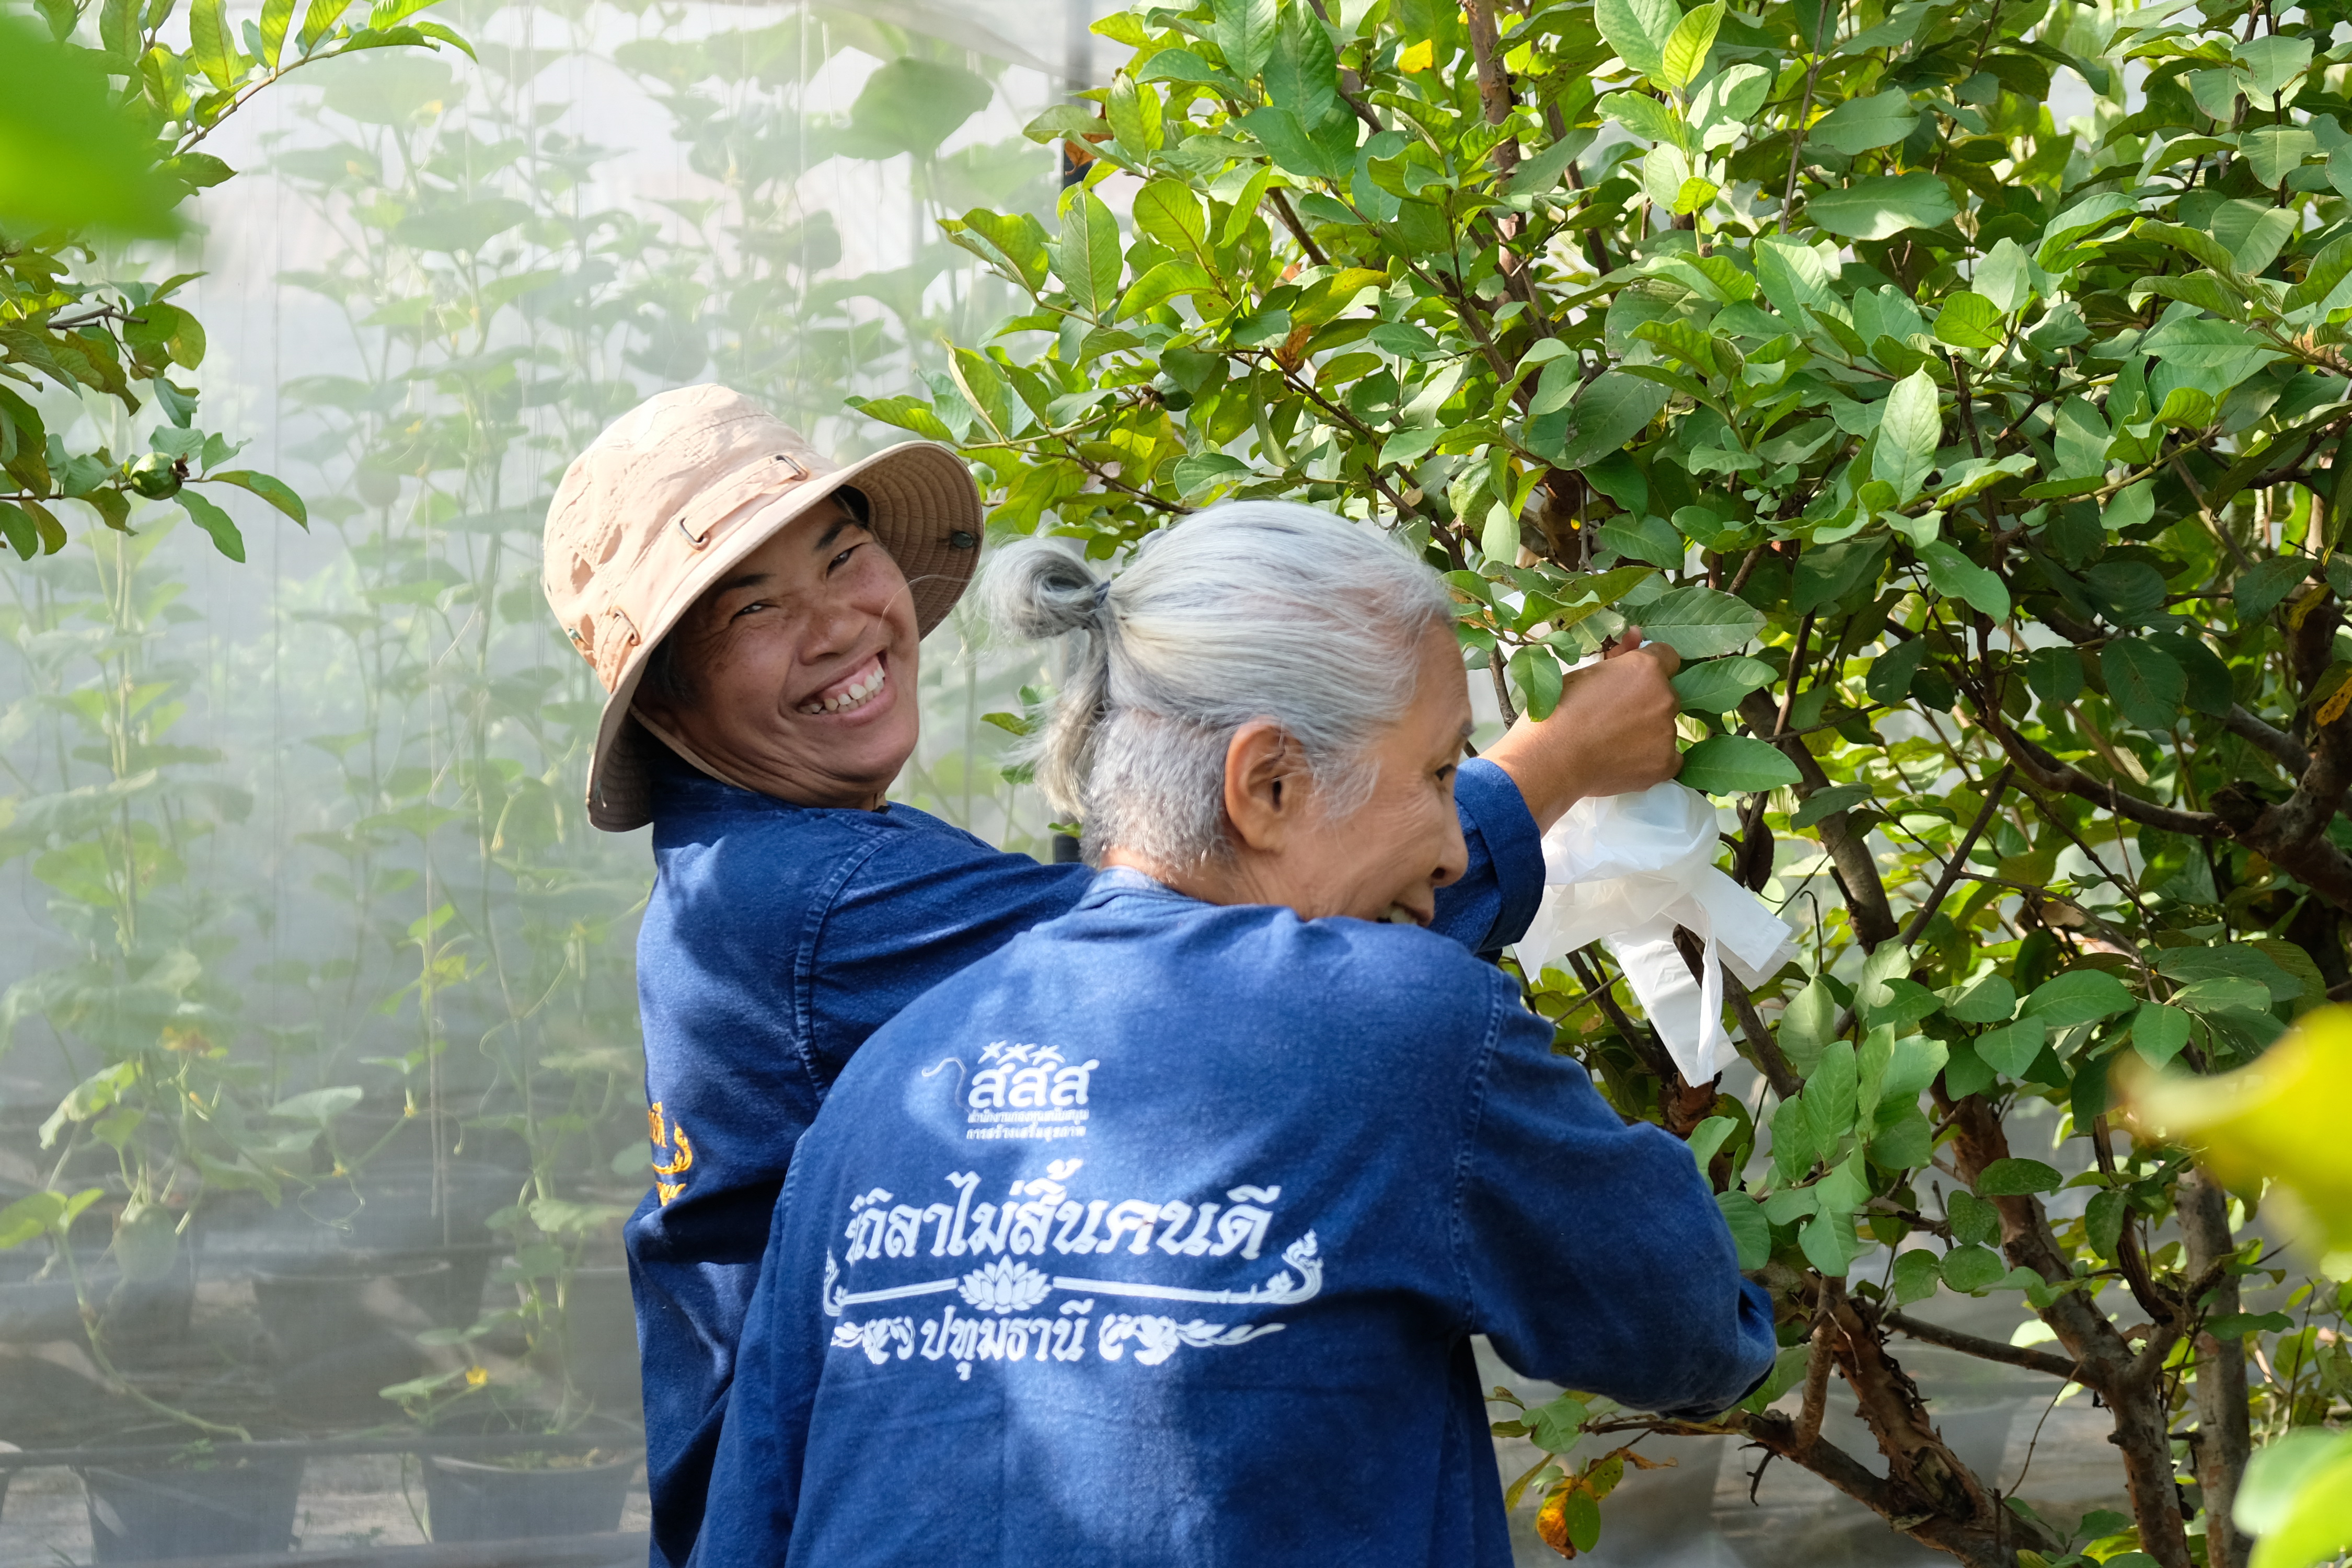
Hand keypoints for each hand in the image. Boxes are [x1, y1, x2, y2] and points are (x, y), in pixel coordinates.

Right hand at [1481, 626, 1683, 832]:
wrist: (1550, 759)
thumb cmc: (1558, 711)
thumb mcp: (1586, 673)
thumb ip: (1618, 657)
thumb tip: (1637, 635)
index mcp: (1646, 668)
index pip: (1667, 656)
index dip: (1648, 668)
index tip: (1632, 681)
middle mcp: (1665, 697)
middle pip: (1667, 694)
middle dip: (1648, 701)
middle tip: (1614, 716)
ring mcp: (1668, 732)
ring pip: (1665, 727)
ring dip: (1648, 731)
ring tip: (1613, 743)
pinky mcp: (1666, 764)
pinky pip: (1669, 757)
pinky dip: (1652, 759)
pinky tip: (1625, 760)